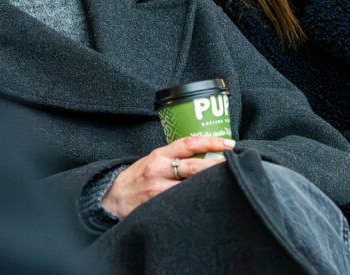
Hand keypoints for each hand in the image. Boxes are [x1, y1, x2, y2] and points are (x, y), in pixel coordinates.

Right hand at [101, 136, 232, 217]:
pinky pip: (183, 203)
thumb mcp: (154, 159)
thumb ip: (176, 156)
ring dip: (210, 185)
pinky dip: (197, 201)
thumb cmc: (138, 176)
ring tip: (230, 183)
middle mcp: (159, 171)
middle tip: (236, 165)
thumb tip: (208, 154)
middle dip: (217, 166)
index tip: (230, 144)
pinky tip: (210, 201)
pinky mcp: (159, 207)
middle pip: (194, 167)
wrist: (113, 198)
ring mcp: (159, 191)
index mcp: (160, 155)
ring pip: (191, 187)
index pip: (189, 143)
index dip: (211, 142)